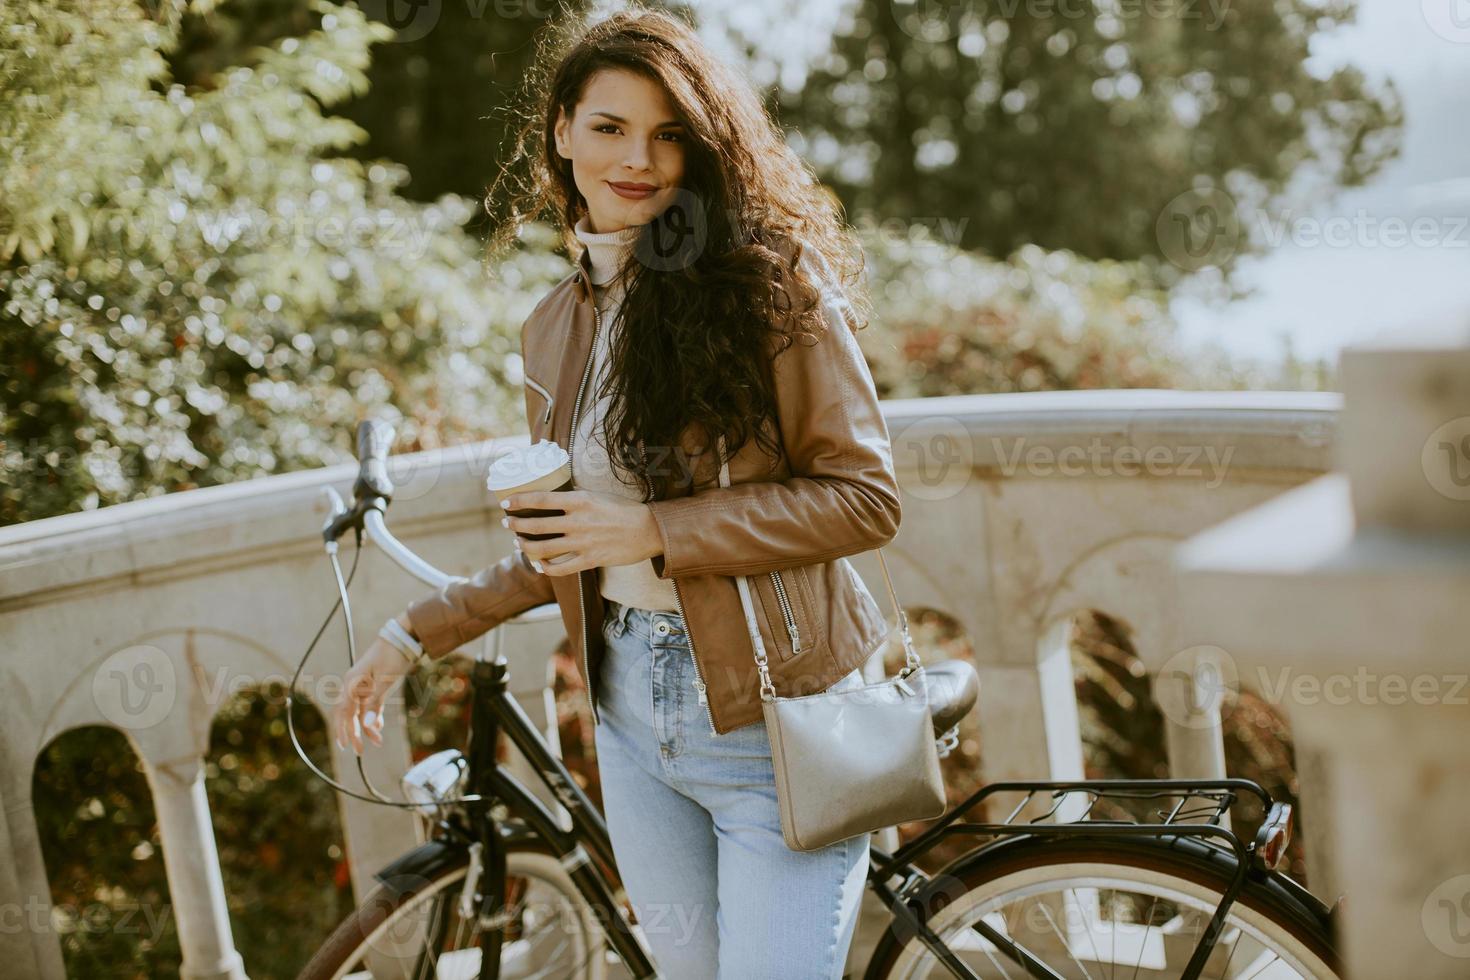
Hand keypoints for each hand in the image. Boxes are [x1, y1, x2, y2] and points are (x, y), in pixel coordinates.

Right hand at [333, 623, 416, 755]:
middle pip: (347, 714)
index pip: (344, 712)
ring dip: (366, 726)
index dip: (345, 730)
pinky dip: (372, 716)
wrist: (402, 638)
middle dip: (353, 733)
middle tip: (360, 751)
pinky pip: (368, 705)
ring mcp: (362, 685)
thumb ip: (375, 703)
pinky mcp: (372, 685)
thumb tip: (366, 725)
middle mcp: (354, 685)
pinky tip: (378, 726)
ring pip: (359, 711)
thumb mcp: (386, 680)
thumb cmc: (393, 656)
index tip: (349, 746)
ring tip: (376, 742)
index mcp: (352, 683)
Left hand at [501, 489, 661, 575]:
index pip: (542, 499)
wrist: (648, 530)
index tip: (506, 502)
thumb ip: (575, 498)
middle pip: (537, 525)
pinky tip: (539, 564)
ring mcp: (583, 543)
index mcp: (580, 501)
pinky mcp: (590, 560)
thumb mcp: (598, 495)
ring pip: (543, 548)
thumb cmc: (623, 510)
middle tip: (507, 523)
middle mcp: (578, 522)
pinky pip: (561, 568)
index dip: (520, 501)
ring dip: (525, 546)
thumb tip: (552, 498)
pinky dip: (545, 568)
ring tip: (517, 543)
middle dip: (516, 524)